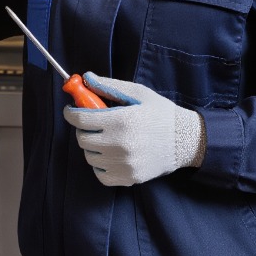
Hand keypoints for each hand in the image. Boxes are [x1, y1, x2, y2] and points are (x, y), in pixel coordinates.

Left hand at [63, 73, 205, 186]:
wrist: (185, 140)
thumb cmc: (160, 114)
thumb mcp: (138, 93)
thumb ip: (110, 86)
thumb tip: (86, 78)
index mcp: (122, 120)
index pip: (81, 119)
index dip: (71, 113)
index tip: (71, 110)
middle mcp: (121, 144)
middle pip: (82, 139)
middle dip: (83, 128)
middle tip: (93, 123)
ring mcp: (124, 164)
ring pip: (90, 156)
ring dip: (92, 146)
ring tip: (106, 138)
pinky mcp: (128, 178)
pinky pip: (100, 174)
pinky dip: (101, 164)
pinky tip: (111, 154)